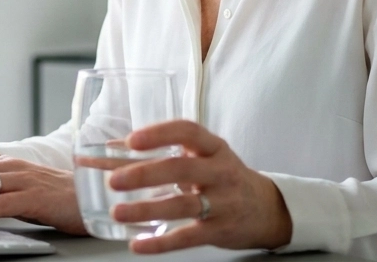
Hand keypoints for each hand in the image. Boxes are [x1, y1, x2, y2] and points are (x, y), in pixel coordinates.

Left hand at [105, 120, 290, 253]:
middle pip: (181, 169)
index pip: (188, 131)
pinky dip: (161, 243)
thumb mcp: (202, 157)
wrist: (266, 209)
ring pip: (183, 205)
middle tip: (114, 181)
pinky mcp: (220, 230)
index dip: (159, 134)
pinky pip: (188, 237)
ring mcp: (223, 202)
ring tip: (117, 211)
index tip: (132, 140)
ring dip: (147, 209)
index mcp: (213, 148)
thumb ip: (160, 152)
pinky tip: (138, 244)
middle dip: (145, 174)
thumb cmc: (223, 177)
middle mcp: (220, 171)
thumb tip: (110, 147)